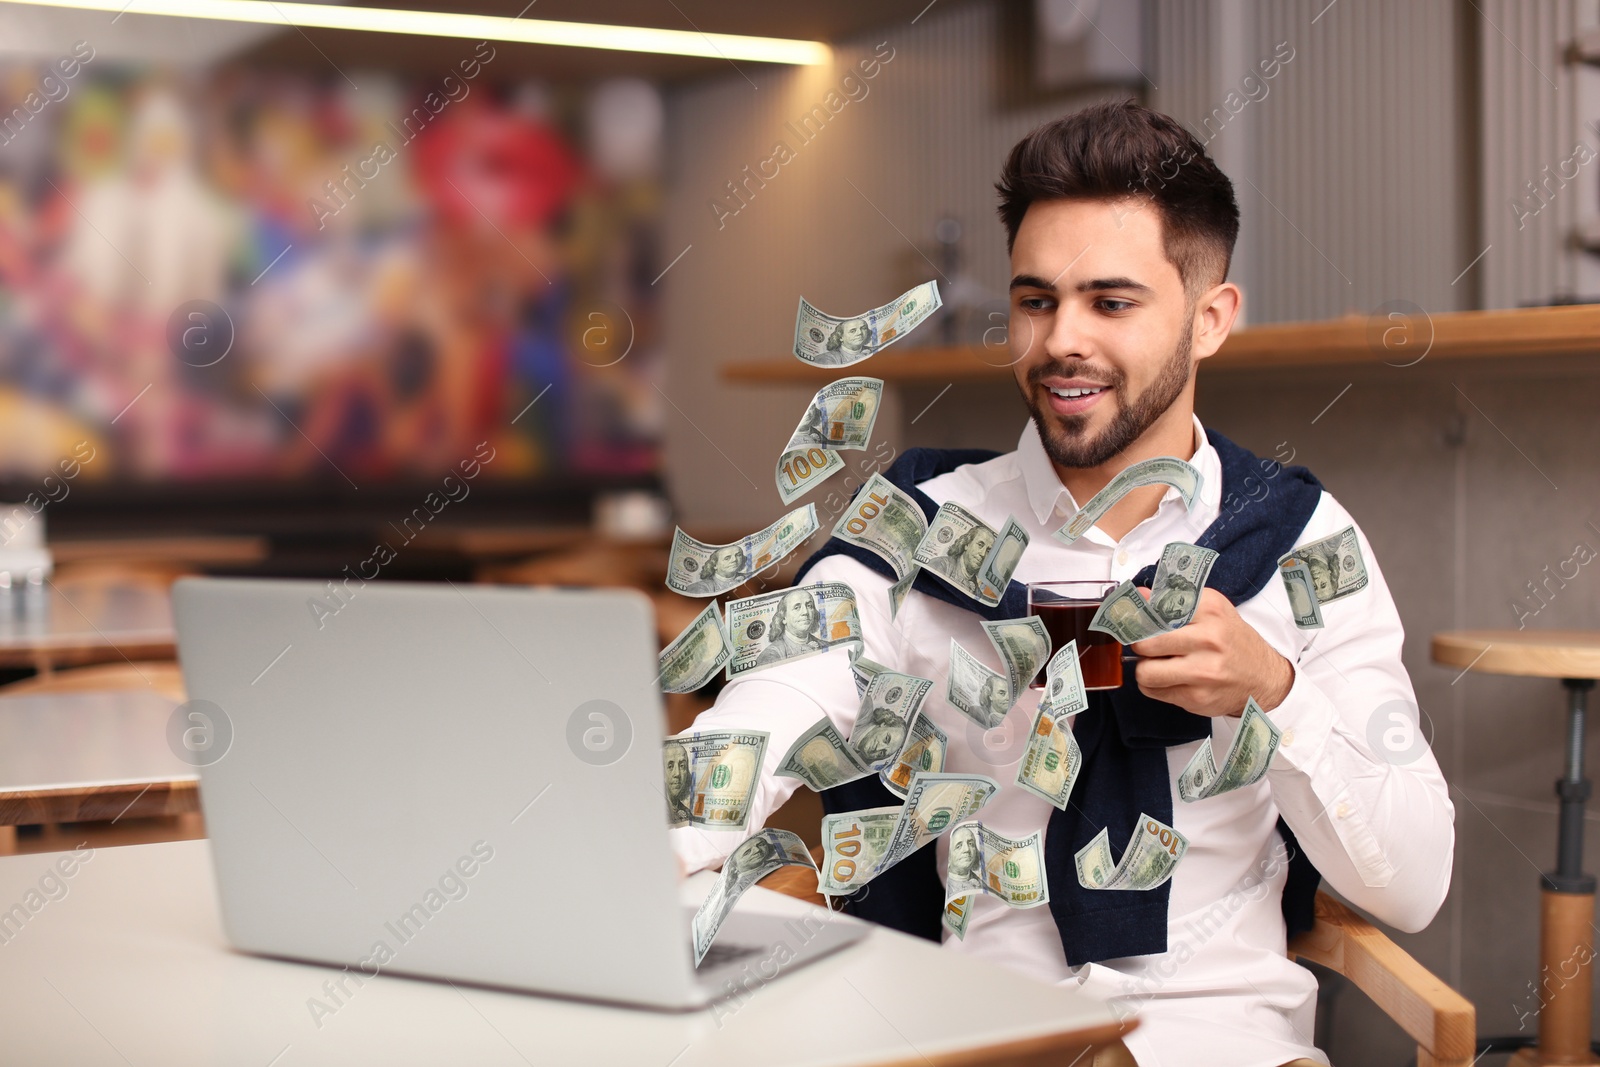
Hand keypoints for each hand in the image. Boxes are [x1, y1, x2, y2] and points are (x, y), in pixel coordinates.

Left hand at [1128, 587, 1293, 716]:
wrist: (1265, 678)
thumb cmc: (1232, 641)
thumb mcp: (1210, 610)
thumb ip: (1173, 601)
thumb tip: (1137, 595)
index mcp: (1210, 610)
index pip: (1155, 610)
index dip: (1140, 618)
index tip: (1137, 621)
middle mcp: (1208, 639)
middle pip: (1145, 643)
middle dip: (1141, 646)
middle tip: (1149, 646)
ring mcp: (1203, 671)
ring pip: (1145, 672)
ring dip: (1146, 669)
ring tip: (1160, 664)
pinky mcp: (1196, 698)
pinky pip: (1153, 692)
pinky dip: (1155, 686)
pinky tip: (1171, 679)